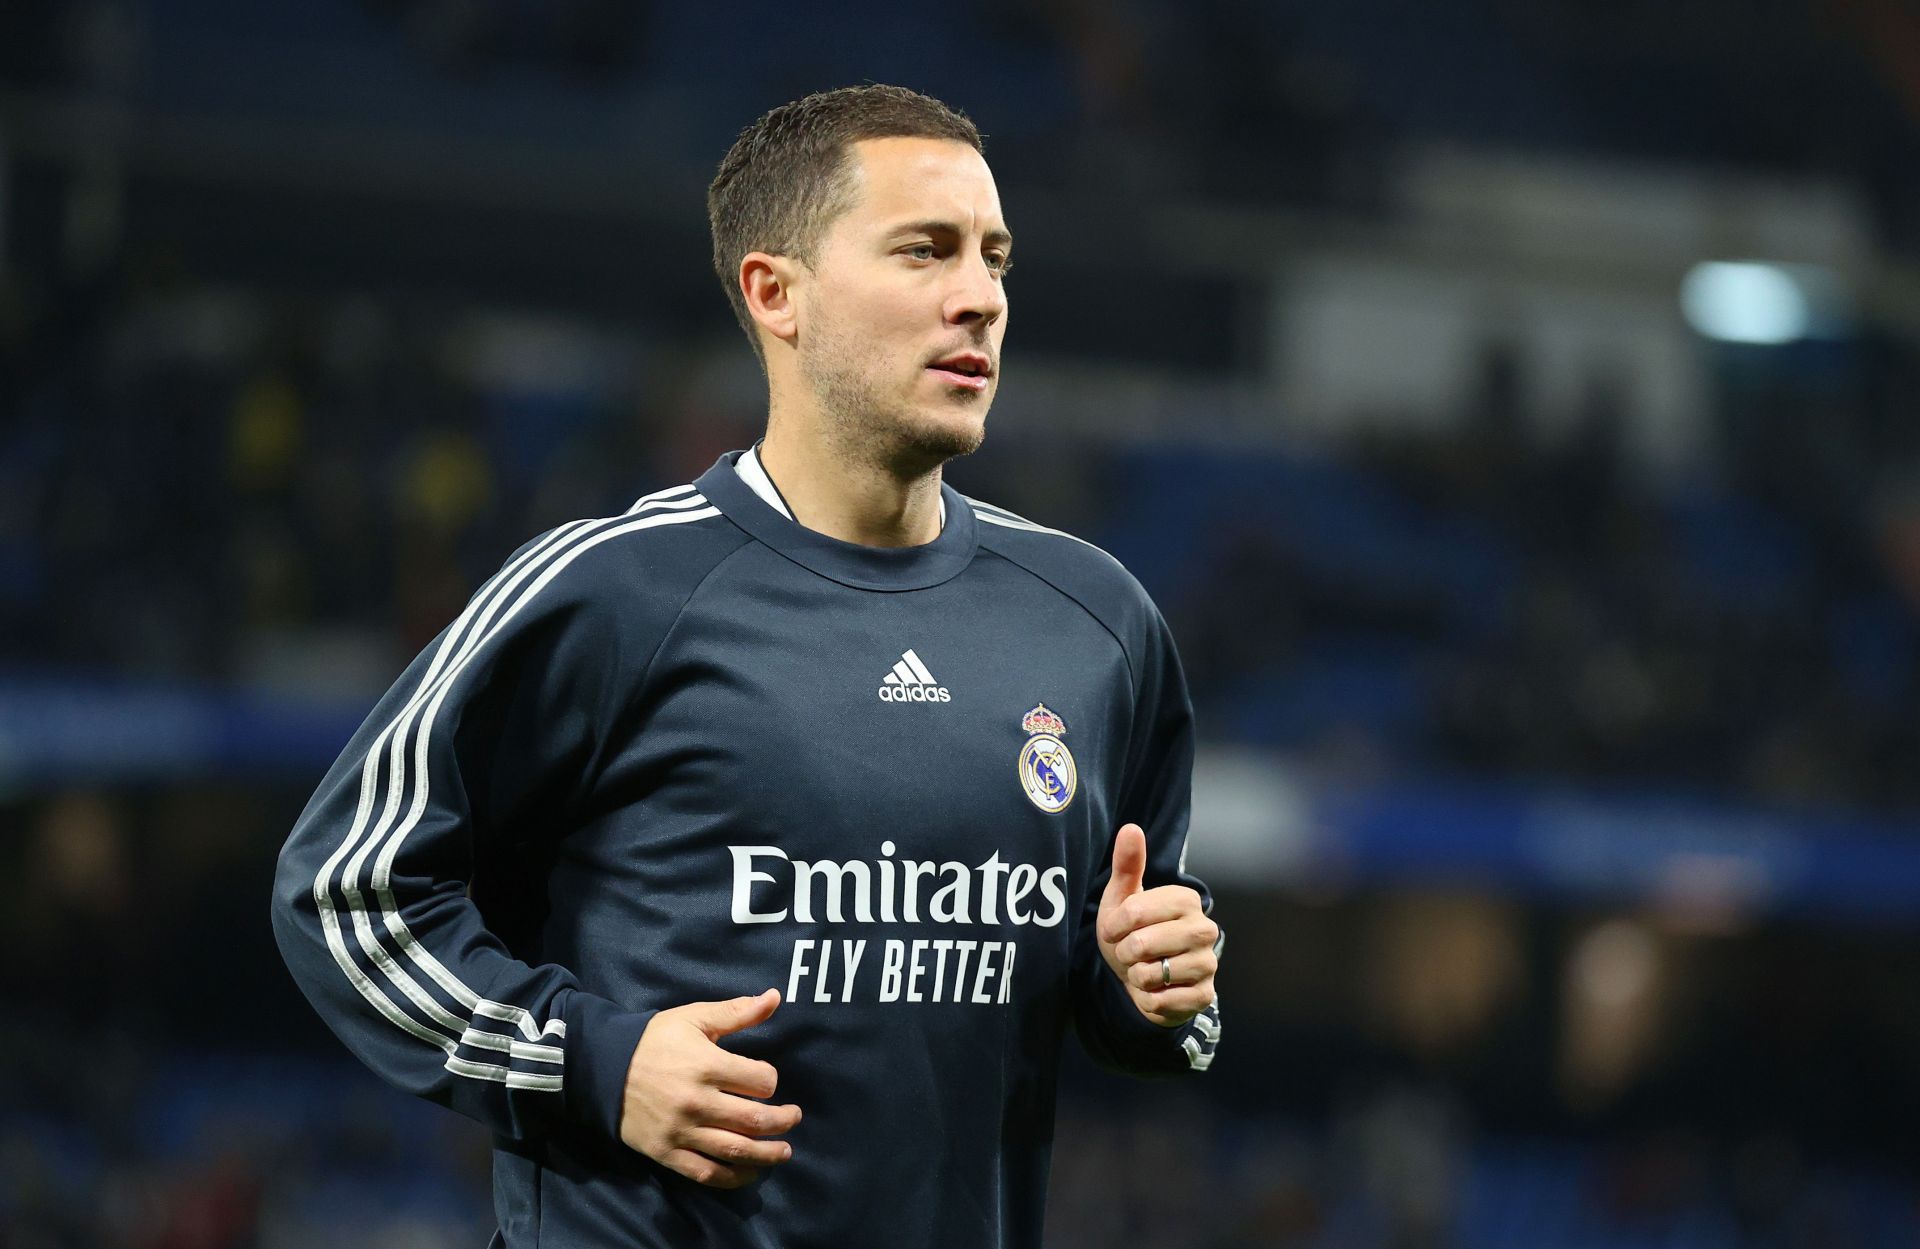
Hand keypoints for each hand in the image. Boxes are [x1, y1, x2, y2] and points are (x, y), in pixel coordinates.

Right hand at [617, 988, 801, 1187]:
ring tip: (784, 1151)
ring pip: (735, 1150)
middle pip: (754, 1119)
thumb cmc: (652, 1040)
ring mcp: (682, 1131)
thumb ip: (736, 1012)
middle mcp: (697, 1102)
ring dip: (766, 1154)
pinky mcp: (667, 1153)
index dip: (770, 1080)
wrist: (600, 1068)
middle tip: (794, 1117)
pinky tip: (749, 1173)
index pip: (759, 1081)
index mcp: (706, 1065)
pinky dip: (732, 1178)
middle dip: (782, 1120)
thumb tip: (775, 997)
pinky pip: (706, 1172)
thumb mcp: (693, 1018)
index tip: (766, 1080)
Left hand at [1096, 823, 1218, 1027]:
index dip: (1113, 926)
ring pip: (1150, 974)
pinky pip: (1159, 1001)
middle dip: (1124, 953)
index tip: (1116, 930)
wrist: (1142, 980)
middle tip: (1132, 953)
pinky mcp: (1204, 996)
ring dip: (1136, 977)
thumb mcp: (1122, 899)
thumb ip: (1127, 864)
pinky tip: (1157, 990)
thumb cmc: (1133, 933)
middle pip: (1140, 944)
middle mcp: (1204, 929)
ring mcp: (1208, 964)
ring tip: (1145, 970)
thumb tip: (1130, 828)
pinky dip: (1147, 999)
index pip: (1133, 912)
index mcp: (1186, 899)